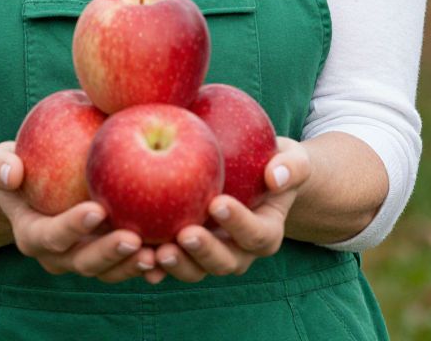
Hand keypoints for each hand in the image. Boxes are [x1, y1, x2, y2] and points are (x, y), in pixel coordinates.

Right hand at [0, 141, 158, 282]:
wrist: (35, 185)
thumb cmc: (19, 166)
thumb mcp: (0, 161)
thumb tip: (11, 171)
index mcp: (32, 235)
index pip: (51, 235)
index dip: (72, 227)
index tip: (96, 208)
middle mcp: (59, 255)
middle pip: (84, 262)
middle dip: (108, 253)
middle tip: (133, 238)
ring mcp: (86, 257)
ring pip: (110, 270)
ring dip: (132, 265)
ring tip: (158, 252)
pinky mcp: (109, 254)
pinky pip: (128, 263)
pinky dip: (148, 263)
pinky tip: (171, 251)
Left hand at [148, 136, 310, 282]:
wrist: (253, 177)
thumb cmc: (272, 163)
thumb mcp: (291, 159)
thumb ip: (291, 166)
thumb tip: (276, 176)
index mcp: (266, 232)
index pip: (256, 234)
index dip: (238, 224)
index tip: (218, 202)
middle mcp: (239, 251)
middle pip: (224, 262)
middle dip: (204, 252)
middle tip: (185, 233)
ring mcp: (211, 254)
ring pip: (196, 270)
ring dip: (178, 265)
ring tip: (158, 251)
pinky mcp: (186, 252)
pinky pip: (171, 264)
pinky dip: (155, 266)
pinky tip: (139, 256)